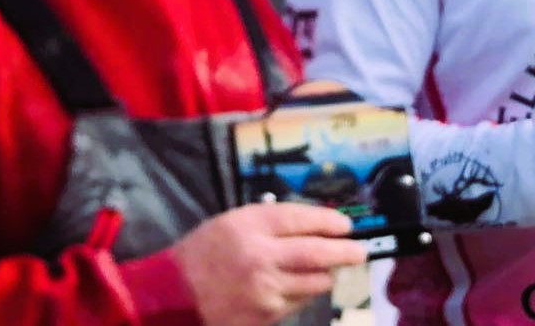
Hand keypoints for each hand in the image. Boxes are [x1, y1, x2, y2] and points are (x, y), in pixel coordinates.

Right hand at [172, 202, 367, 325]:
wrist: (175, 293)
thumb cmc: (208, 250)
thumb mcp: (237, 221)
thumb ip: (276, 221)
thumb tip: (321, 223)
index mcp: (252, 227)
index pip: (303, 220)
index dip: (331, 222)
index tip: (346, 225)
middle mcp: (261, 257)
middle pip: (318, 254)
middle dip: (346, 252)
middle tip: (359, 251)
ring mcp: (264, 290)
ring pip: (315, 282)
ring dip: (325, 275)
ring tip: (324, 269)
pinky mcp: (265, 315)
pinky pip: (299, 302)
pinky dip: (303, 293)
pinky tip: (291, 287)